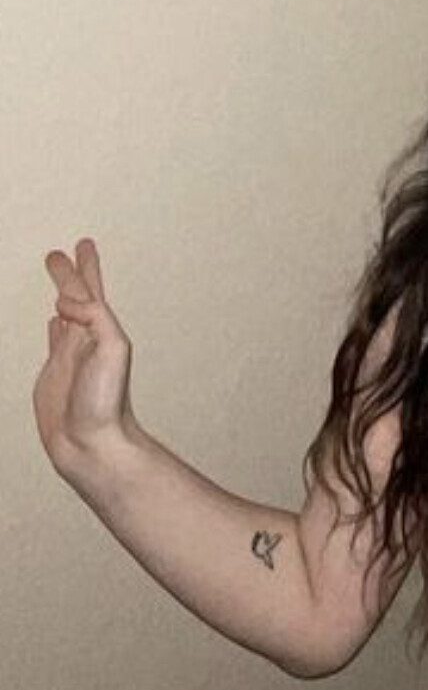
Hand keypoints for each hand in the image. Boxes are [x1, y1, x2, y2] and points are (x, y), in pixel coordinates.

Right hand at [33, 237, 137, 465]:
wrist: (91, 445)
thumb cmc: (105, 405)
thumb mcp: (112, 350)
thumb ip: (94, 318)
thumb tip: (66, 302)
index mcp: (99, 330)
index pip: (89, 289)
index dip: (84, 267)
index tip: (82, 244)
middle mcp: (85, 340)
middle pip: (76, 297)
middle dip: (70, 274)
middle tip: (60, 254)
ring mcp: (69, 357)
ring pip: (65, 316)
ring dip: (63, 297)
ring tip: (60, 281)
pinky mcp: (54, 375)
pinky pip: (54, 342)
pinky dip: (54, 328)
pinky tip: (54, 322)